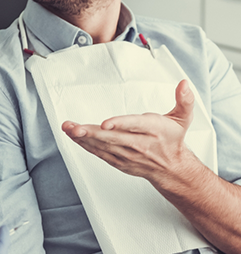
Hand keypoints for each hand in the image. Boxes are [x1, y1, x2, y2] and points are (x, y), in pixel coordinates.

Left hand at [62, 80, 195, 183]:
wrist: (172, 169)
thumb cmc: (172, 140)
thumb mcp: (183, 119)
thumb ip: (184, 101)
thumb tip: (184, 83)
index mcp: (154, 130)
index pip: (135, 126)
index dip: (119, 124)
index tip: (105, 124)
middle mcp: (139, 144)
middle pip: (112, 138)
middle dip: (91, 133)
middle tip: (73, 127)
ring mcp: (127, 155)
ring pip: (103, 146)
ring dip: (83, 138)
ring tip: (68, 129)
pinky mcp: (118, 161)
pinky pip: (99, 153)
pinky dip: (85, 146)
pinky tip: (74, 137)